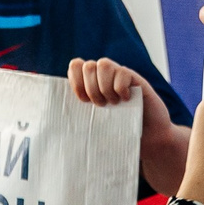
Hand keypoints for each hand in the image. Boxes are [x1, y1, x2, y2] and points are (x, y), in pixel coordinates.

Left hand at [69, 57, 188, 193]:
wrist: (149, 140)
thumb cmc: (120, 134)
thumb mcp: (96, 126)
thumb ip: (80, 118)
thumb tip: (54, 123)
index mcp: (91, 84)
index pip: (75, 66)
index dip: (75, 81)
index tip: (83, 101)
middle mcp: (105, 77)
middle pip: (87, 66)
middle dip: (90, 87)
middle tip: (100, 105)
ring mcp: (120, 76)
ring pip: (103, 64)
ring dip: (104, 86)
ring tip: (112, 103)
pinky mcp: (135, 80)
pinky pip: (122, 72)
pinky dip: (120, 88)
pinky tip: (126, 100)